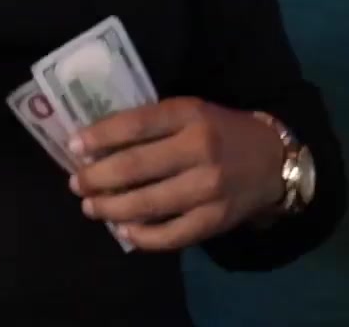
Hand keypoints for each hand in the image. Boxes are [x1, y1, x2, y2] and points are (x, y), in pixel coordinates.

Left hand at [67, 98, 286, 251]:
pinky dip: (141, 237)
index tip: (74, 146)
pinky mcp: (215, 220)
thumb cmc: (222, 131)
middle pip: (134, 167)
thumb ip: (154, 124)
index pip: (136, 125)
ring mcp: (208, 188)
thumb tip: (99, 143)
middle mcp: (200, 149)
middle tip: (76, 183)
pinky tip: (124, 231)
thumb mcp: (192, 112)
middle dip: (96, 178)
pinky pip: (169, 235)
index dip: (99, 136)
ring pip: (146, 204)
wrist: (274, 161)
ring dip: (110, 208)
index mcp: (191, 115)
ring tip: (91, 207)